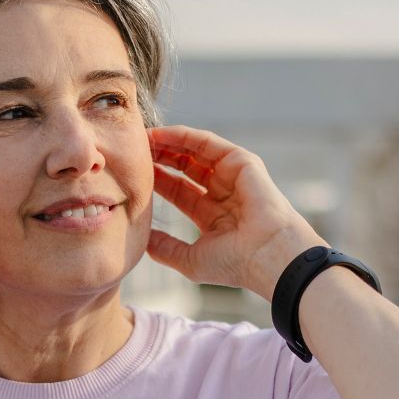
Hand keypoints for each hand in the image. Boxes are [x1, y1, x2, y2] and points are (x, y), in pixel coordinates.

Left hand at [144, 125, 326, 299]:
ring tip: (142, 138)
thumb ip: (164, 248)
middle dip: (159, 158)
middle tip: (133, 151)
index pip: (178, 191)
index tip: (131, 173)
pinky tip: (161, 134)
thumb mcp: (189, 259)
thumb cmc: (234, 264)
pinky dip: (183, 136)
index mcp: (212, 215)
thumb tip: (140, 240)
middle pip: (184, 168)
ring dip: (168, 143)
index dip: (156, 180)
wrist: (267, 256)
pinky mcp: (242, 162)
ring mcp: (233, 176)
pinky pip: (207, 143)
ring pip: (194, 152)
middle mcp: (222, 193)